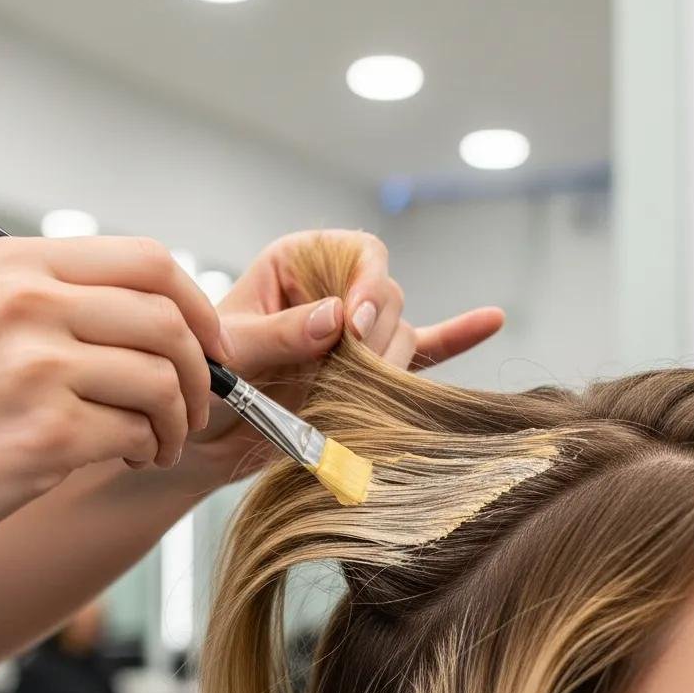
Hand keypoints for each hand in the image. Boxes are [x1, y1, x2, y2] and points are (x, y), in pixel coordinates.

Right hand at [0, 236, 228, 569]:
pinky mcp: (44, 433)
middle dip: (201, 372)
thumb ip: (68, 303)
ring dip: (177, 421)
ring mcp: (34, 367)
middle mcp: (26, 303)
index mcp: (16, 264)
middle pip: (169, 320)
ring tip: (156, 442)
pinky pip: (138, 433)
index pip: (150, 260)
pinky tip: (125, 458)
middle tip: (193, 406)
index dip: (198, 307)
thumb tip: (171, 319)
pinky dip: (148, 450)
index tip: (210, 346)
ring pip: (162, 381)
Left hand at [172, 230, 503, 487]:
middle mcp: (334, 292)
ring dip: (386, 367)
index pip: (357, 253)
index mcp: (298, 265)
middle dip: (374, 337)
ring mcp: (355, 334)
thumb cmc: (203, 380)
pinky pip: (422, 352)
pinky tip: (491, 320)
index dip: (365, 284)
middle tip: (345, 373)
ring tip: (346, 394)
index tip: (351, 325)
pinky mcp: (369, 374)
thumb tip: (336, 319)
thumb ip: (280, 334)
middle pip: (387, 297)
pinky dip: (454, 339)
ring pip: (403, 337)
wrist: (203, 439)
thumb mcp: (231, 352)